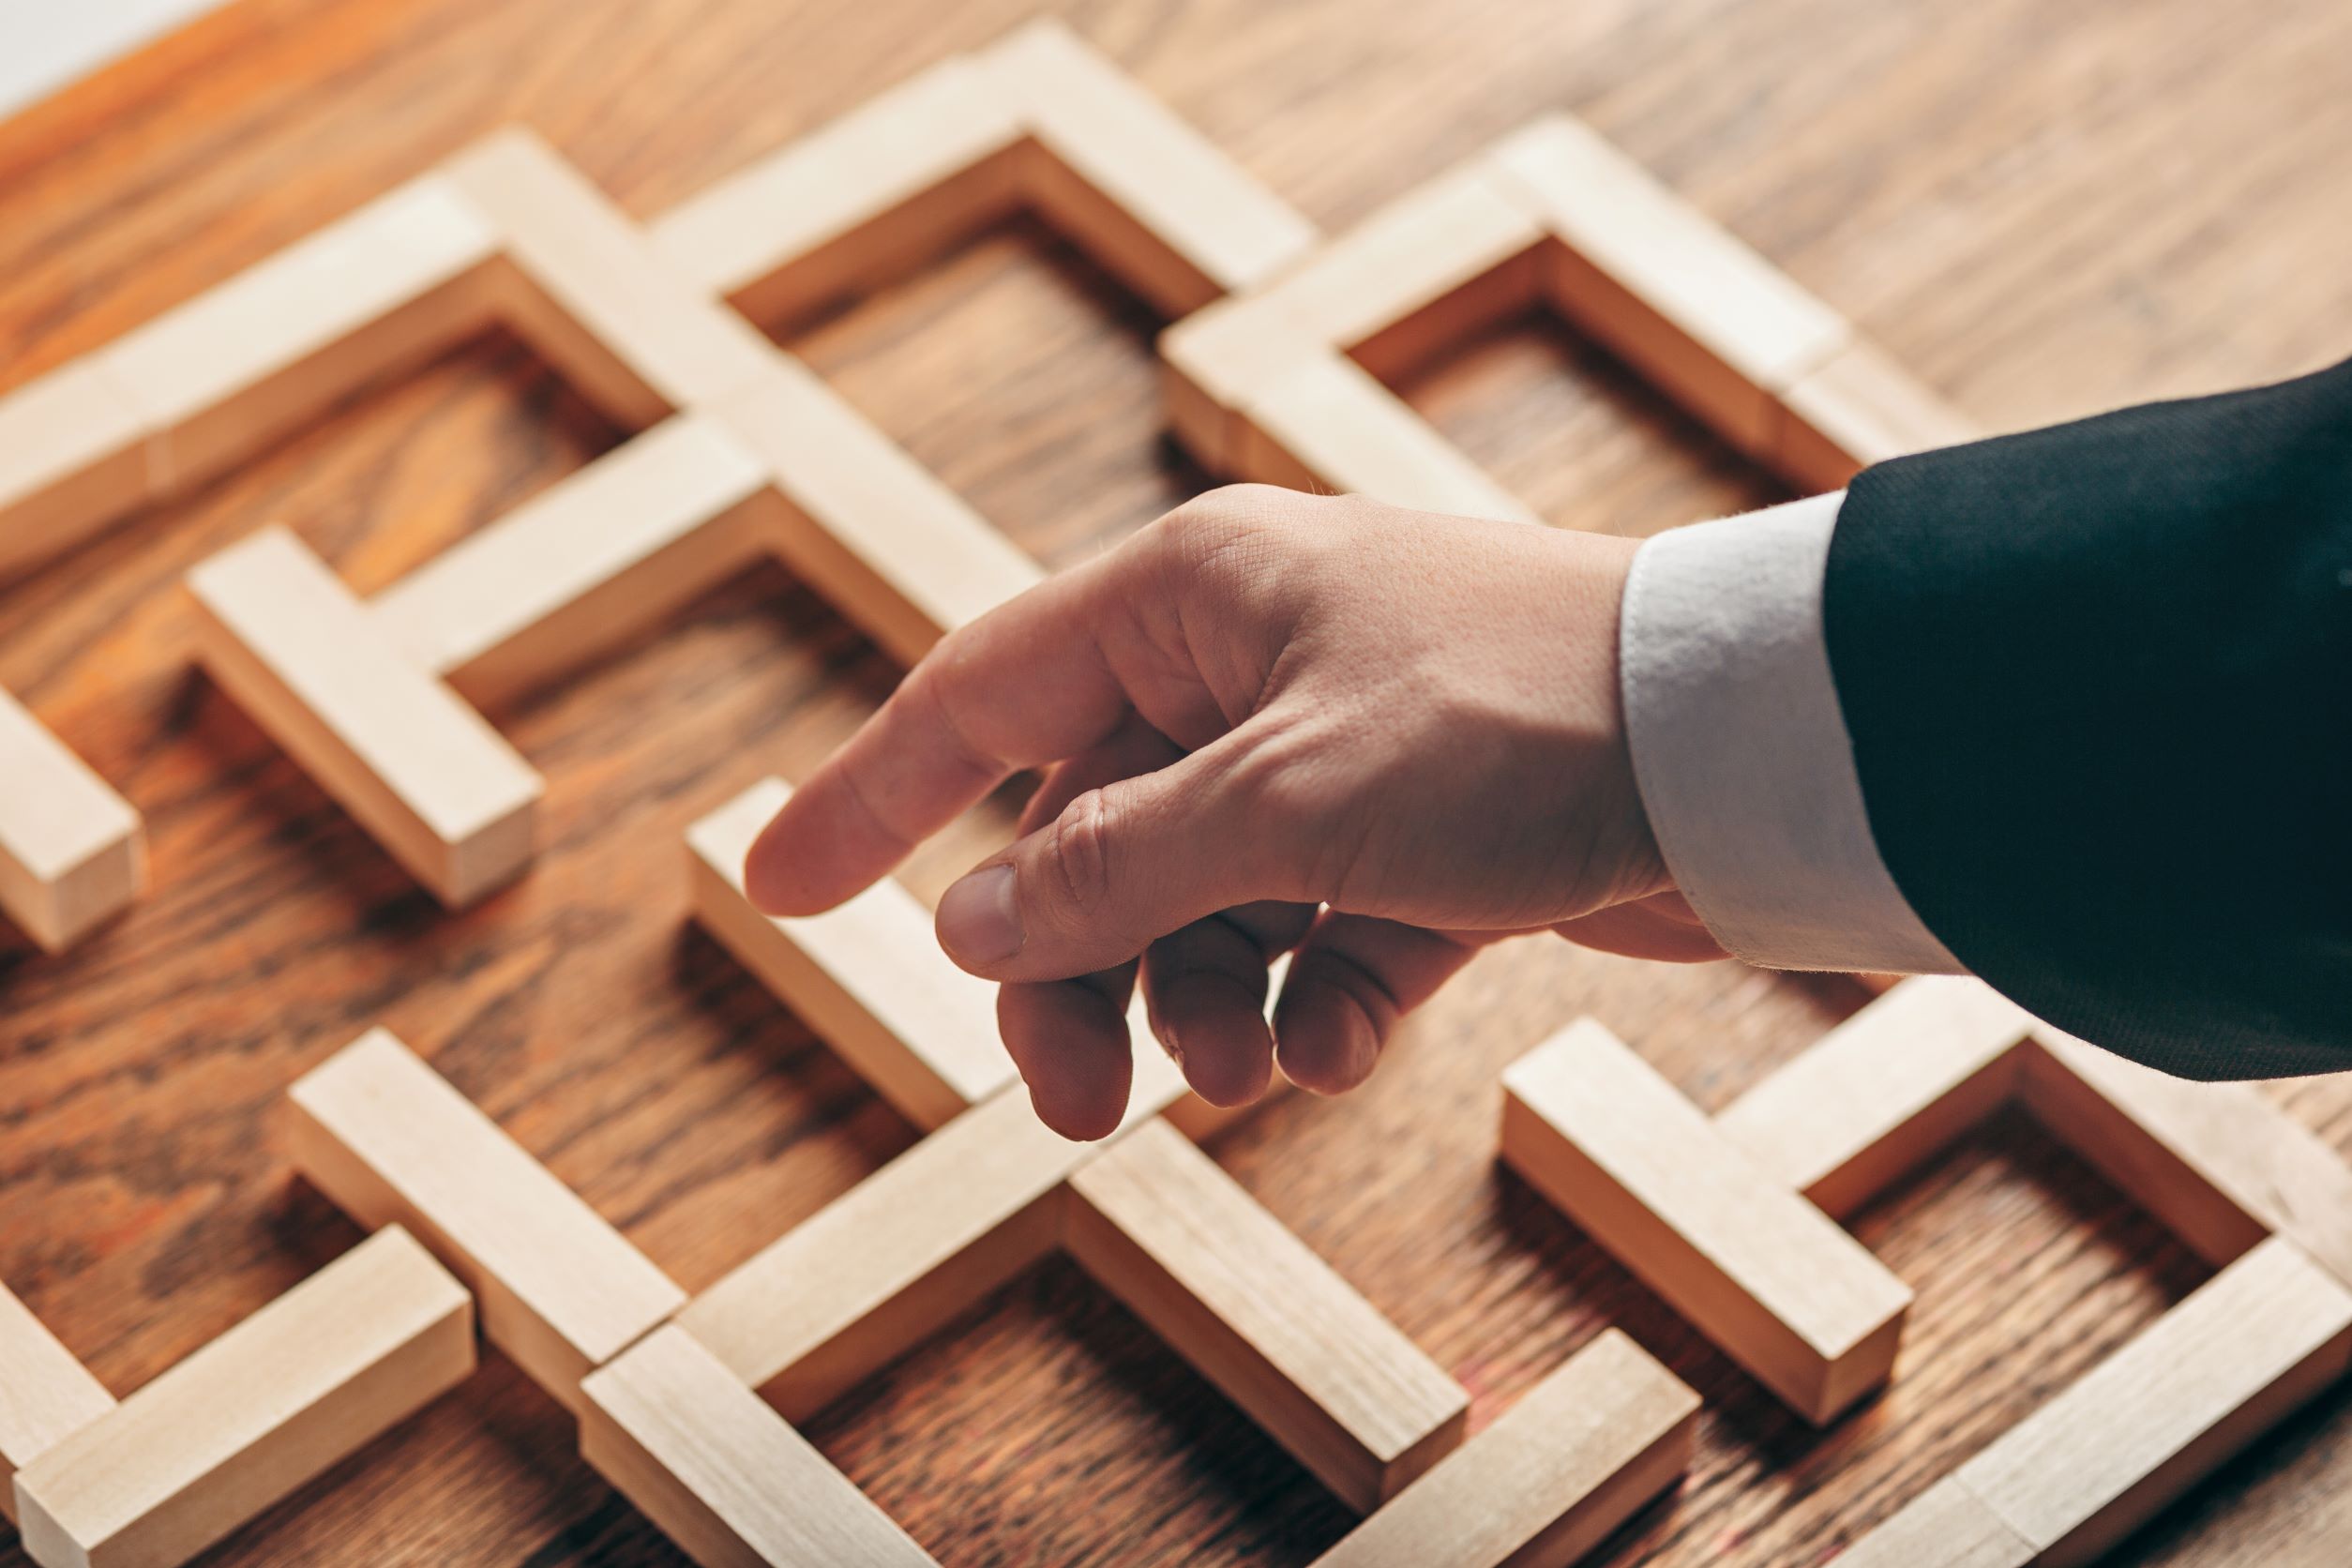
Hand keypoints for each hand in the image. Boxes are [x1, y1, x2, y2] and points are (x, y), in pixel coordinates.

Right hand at [745, 486, 1725, 1138]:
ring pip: (1199, 901)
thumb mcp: (1285, 799)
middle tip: (1077, 1104)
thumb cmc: (1520, 718)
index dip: (869, 794)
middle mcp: (1253, 664)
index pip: (980, 695)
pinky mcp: (1425, 837)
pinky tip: (1343, 1048)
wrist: (1752, 752)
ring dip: (1201, 1002)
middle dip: (1076, 972)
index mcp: (1194, 598)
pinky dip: (1315, 1003)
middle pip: (1088, 833)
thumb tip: (969, 919)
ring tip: (1248, 1075)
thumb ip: (1112, 866)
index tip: (774, 893)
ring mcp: (1340, 753)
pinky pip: (1315, 936)